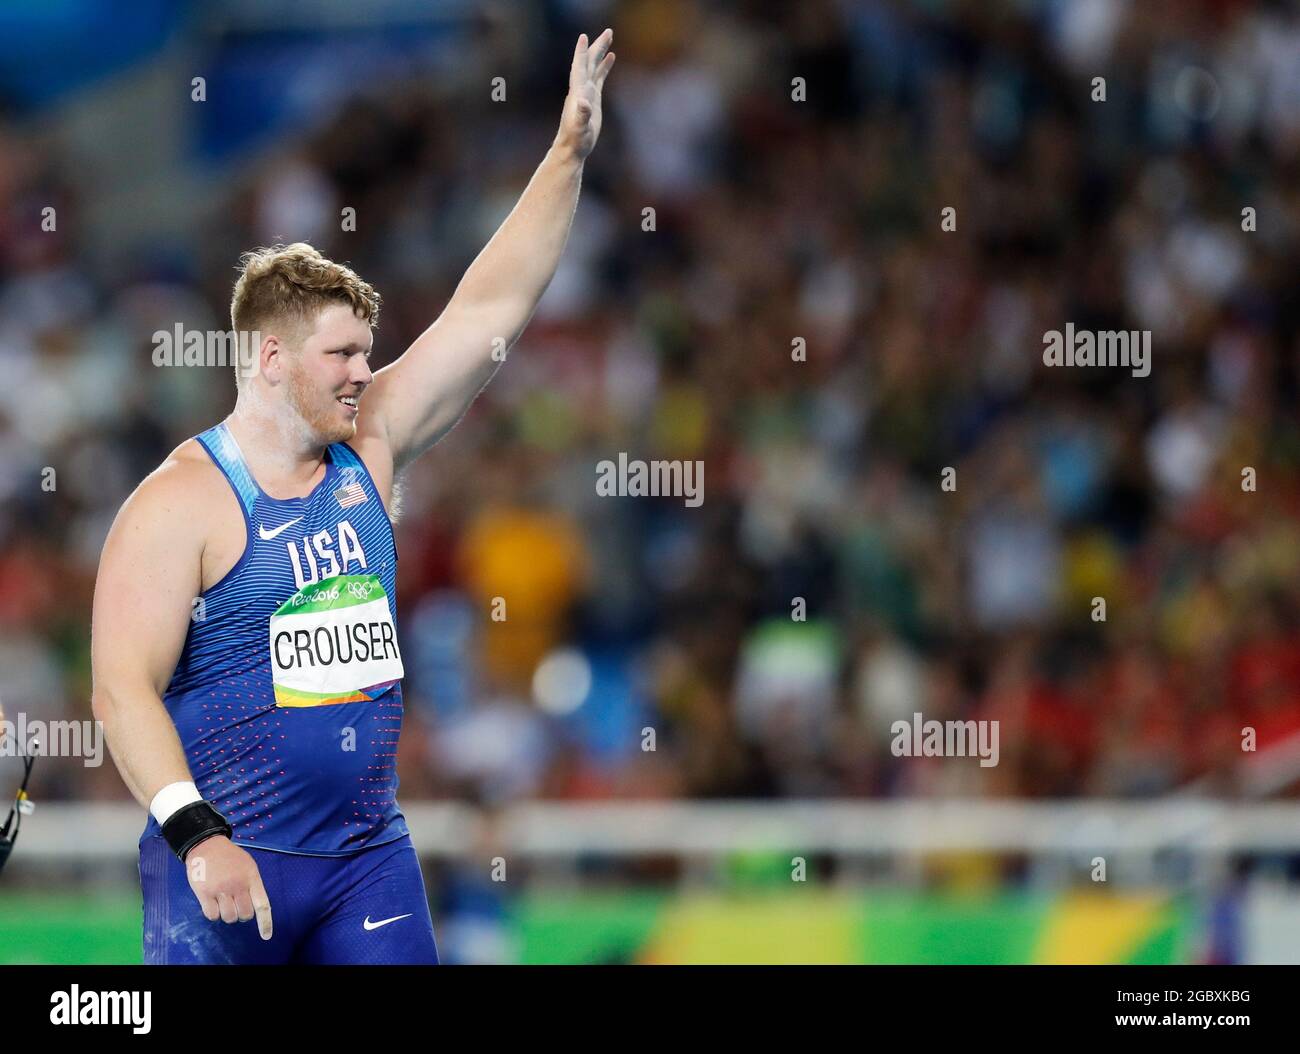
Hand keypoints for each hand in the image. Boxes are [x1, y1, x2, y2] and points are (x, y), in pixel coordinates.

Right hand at [184, 835, 273, 939]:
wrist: (206, 845)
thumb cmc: (230, 857)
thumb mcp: (248, 865)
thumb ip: (253, 884)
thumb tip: (255, 906)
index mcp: (251, 878)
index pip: (262, 905)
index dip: (265, 922)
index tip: (266, 936)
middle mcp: (237, 885)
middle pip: (244, 915)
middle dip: (242, 914)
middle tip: (236, 905)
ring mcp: (220, 890)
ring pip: (228, 917)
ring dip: (227, 914)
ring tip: (224, 902)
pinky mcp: (204, 893)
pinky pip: (212, 915)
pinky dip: (214, 914)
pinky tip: (213, 903)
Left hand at [555, 28, 614, 161]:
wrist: (572, 148)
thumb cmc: (575, 139)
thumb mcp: (580, 127)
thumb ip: (583, 115)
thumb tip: (585, 103)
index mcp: (578, 92)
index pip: (580, 67)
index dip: (581, 53)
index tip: (584, 36)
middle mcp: (581, 89)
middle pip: (589, 62)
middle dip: (598, 46)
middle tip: (609, 31)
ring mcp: (588, 92)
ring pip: (595, 67)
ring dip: (601, 52)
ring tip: (609, 38)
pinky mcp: (593, 99)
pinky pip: (599, 77)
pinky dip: (604, 66)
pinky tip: (611, 58)